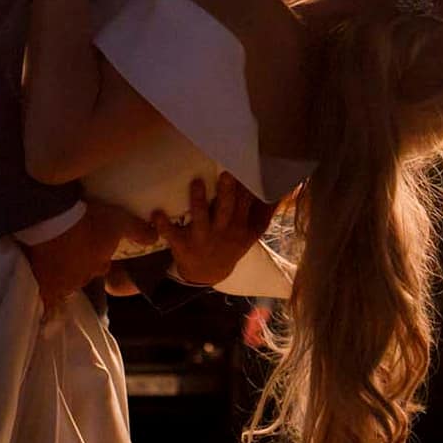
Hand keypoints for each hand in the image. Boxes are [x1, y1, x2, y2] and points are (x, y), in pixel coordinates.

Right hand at [22, 199, 155, 312]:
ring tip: (55, 260)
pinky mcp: (41, 277)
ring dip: (61, 274)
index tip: (96, 248)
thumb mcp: (119, 221)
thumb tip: (155, 239)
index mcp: (99, 265)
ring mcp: (60, 280)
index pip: (102, 266)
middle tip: (73, 251)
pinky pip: (43, 290)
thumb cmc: (90, 222)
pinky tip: (39, 281)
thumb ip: (138, 231)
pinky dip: (43, 286)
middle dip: (80, 267)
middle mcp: (80, 277)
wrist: (54, 221)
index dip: (100, 258)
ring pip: (62, 282)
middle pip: (81, 275)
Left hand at [151, 172, 275, 288]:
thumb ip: (265, 213)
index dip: (247, 188)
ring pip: (201, 218)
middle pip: (226, 210)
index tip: (247, 168)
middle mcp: (223, 232)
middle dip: (227, 193)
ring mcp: (202, 239)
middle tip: (227, 173)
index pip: (246, 204)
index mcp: (240, 228)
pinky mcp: (182, 245)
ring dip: (198, 201)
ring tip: (196, 182)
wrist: (207, 275)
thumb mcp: (251, 234)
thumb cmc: (229, 245)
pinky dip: (164, 225)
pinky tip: (156, 213)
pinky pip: (172, 235)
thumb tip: (285, 191)